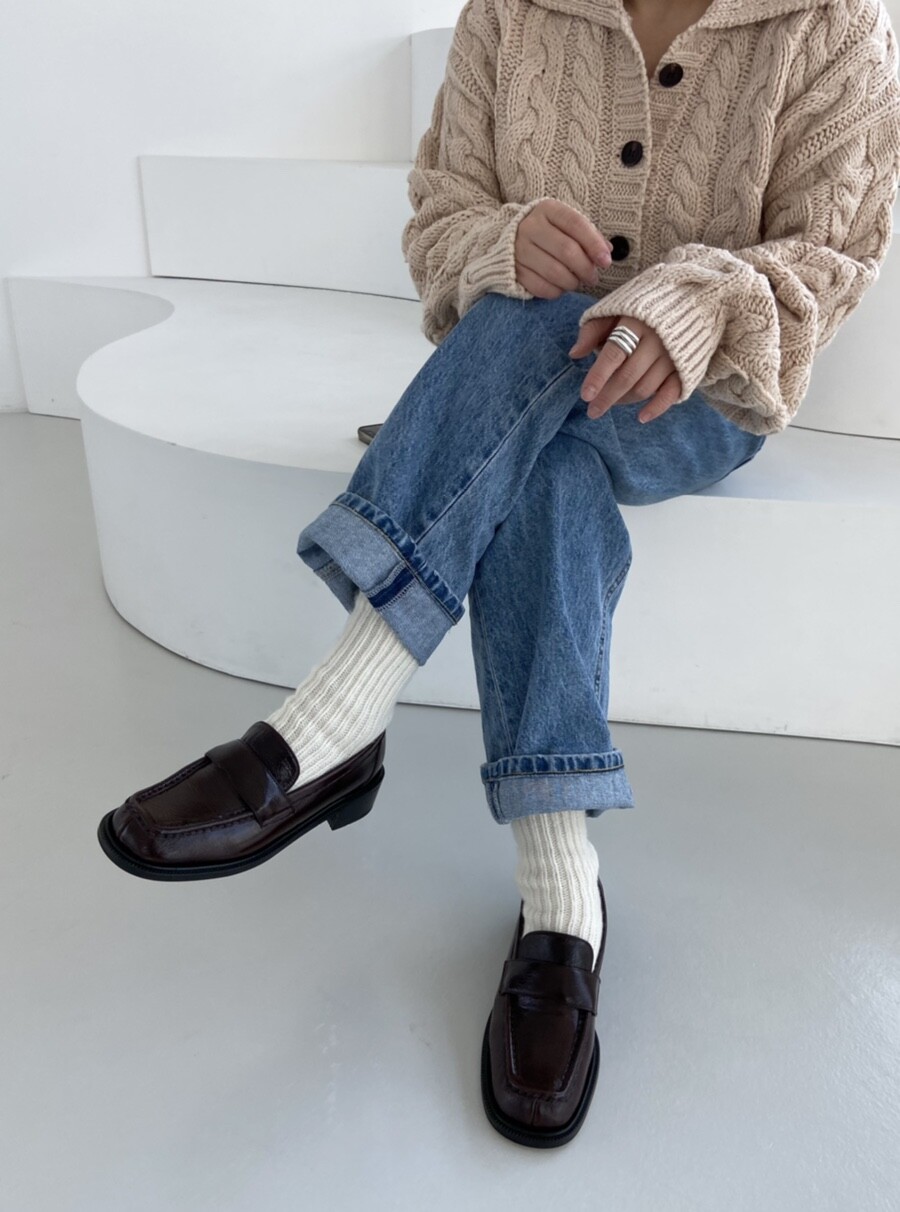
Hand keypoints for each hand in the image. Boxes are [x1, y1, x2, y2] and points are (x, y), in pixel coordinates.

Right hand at [515, 199, 613, 297]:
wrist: (513, 241)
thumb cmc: (549, 233)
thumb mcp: (567, 225)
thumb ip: (588, 235)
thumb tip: (607, 252)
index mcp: (547, 210)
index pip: (576, 224)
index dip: (594, 244)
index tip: (606, 261)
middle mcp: (530, 227)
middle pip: (567, 251)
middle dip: (586, 268)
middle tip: (593, 277)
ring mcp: (519, 250)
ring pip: (555, 272)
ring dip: (573, 282)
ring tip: (578, 282)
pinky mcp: (515, 271)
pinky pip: (542, 287)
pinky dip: (557, 291)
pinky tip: (561, 286)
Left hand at [568, 314, 682, 423]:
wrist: (689, 299)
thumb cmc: (641, 308)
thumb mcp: (614, 309)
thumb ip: (593, 329)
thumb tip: (574, 354)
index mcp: (636, 323)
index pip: (613, 355)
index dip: (598, 377)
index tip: (585, 396)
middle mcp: (657, 340)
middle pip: (628, 376)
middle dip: (607, 397)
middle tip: (592, 411)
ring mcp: (673, 356)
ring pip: (646, 387)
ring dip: (625, 400)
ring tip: (612, 403)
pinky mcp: (686, 367)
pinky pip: (671, 393)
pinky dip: (656, 408)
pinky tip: (641, 417)